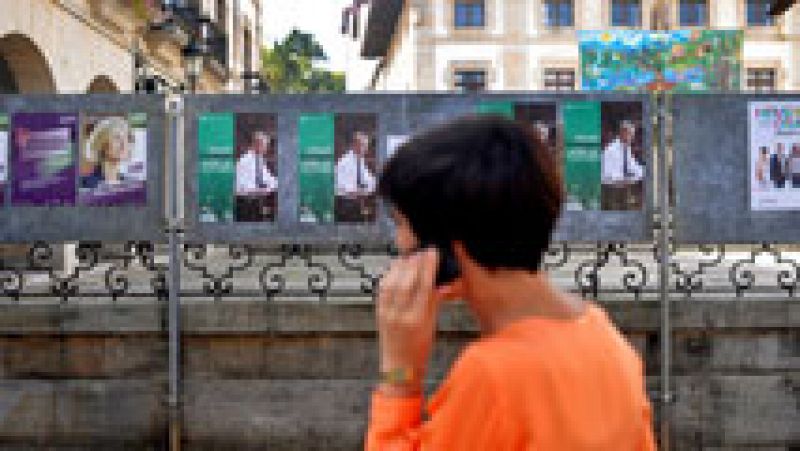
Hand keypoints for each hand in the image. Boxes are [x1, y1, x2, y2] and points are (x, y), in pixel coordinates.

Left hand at [376, 248, 439, 394]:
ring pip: (392, 282)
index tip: (433, 253)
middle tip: (423, 251)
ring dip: (401, 266)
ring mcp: (386, 313)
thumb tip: (439, 283)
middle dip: (415, 263)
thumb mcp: (432, 327)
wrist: (399, 368)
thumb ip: (434, 303)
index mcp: (417, 319)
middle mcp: (399, 314)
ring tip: (411, 256)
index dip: (428, 267)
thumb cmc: (419, 351)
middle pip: (407, 281)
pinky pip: (383, 289)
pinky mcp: (378, 313)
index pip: (424, 286)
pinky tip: (396, 269)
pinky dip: (389, 276)